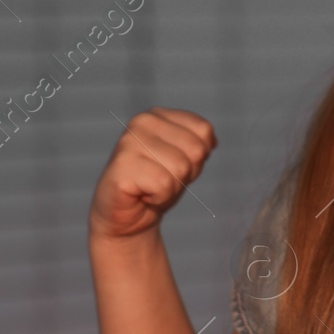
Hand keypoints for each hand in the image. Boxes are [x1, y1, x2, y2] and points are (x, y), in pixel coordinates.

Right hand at [89, 108, 215, 240]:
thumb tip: (211, 141)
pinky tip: (142, 196)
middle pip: (196, 149)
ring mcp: (129, 142)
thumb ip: (199, 144)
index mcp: (157, 115)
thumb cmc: (156, 187)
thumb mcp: (185, 160)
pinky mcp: (122, 166)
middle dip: (186, 174)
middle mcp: (142, 122)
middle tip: (161, 181)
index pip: (204, 130)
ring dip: (172, 187)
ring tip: (151, 188)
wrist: (125, 218)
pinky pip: (164, 184)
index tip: (173, 167)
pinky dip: (160, 198)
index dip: (196, 158)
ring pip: (181, 167)